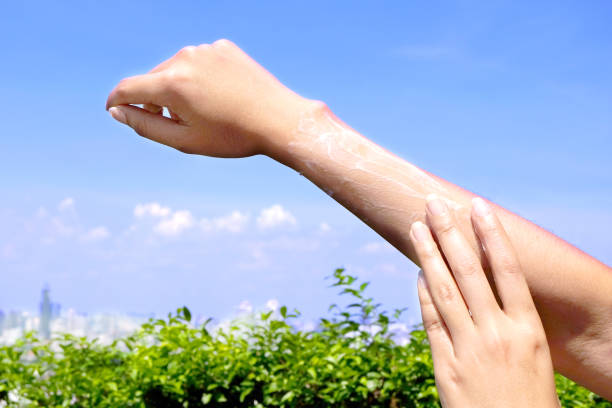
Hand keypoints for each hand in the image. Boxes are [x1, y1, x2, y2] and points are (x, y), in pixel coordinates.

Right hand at [106, 39, 311, 157]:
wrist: (279, 120)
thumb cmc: (233, 136)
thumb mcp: (184, 139)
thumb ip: (145, 125)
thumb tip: (117, 111)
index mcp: (172, 83)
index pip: (128, 88)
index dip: (116, 101)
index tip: (114, 110)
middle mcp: (185, 58)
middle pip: (153, 79)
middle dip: (155, 100)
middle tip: (177, 123)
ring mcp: (206, 49)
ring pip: (176, 69)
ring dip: (178, 89)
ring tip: (204, 112)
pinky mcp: (224, 47)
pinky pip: (200, 63)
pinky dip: (200, 78)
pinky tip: (221, 95)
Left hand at [411, 195, 559, 406]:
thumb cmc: (530, 401)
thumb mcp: (535, 357)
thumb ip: (512, 323)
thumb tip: (486, 288)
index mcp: (528, 330)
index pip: (507, 270)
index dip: (491, 234)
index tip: (478, 205)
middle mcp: (497, 333)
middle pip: (468, 271)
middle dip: (449, 232)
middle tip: (434, 202)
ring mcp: (469, 349)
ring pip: (444, 290)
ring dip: (428, 254)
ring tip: (417, 227)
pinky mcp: (446, 366)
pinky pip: (432, 321)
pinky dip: (424, 294)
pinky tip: (418, 273)